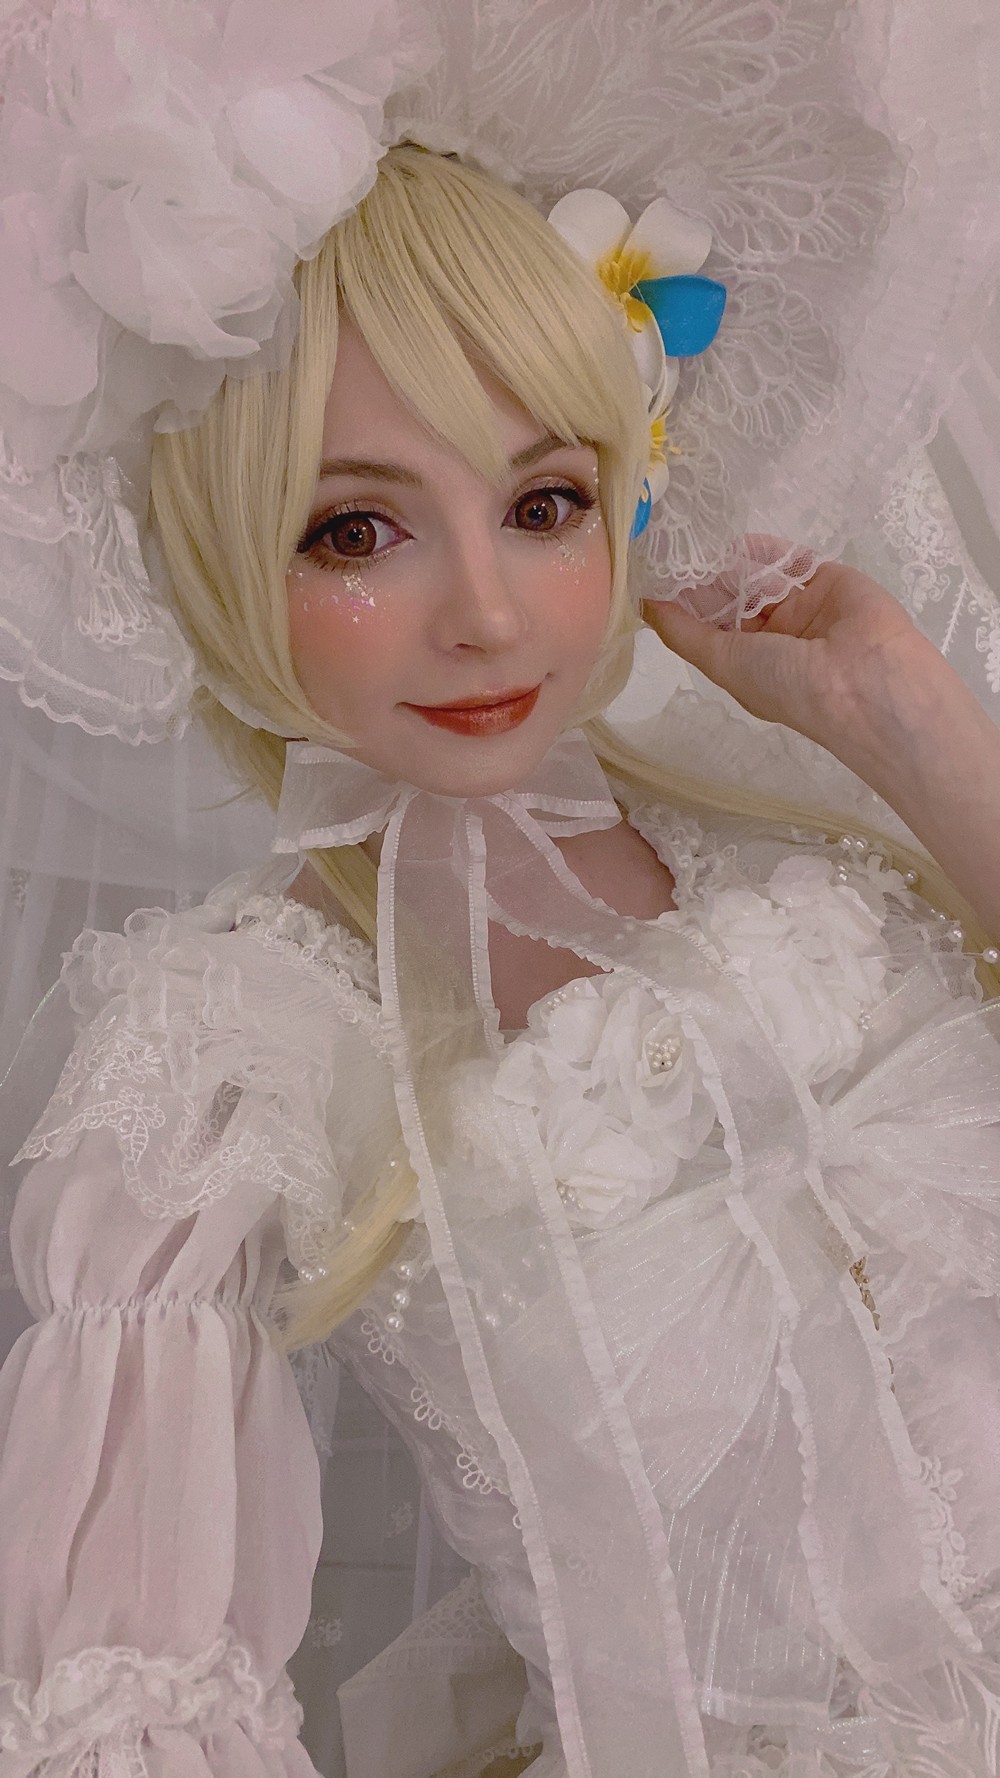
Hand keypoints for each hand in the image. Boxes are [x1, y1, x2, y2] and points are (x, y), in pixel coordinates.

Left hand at [641, 552, 926, 756]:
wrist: (868, 678)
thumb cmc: (789, 684)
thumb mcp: (724, 663)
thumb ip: (684, 633)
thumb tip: (644, 605)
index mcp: (748, 663)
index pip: (708, 626)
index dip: (682, 603)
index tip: (652, 573)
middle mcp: (773, 636)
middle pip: (731, 597)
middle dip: (703, 577)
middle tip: (670, 546)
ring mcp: (801, 606)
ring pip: (758, 576)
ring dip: (730, 561)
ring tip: (696, 538)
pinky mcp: (826, 579)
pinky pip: (790, 559)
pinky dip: (765, 550)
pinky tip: (737, 541)